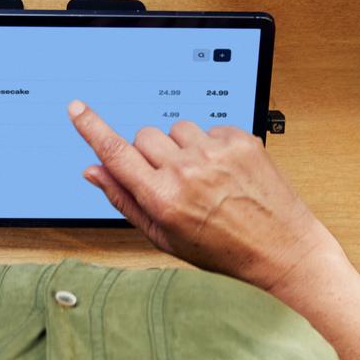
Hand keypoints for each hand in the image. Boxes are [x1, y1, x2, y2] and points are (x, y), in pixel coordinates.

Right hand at [68, 101, 339, 294]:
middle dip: (150, 154)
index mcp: (164, 198)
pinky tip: (225, 172)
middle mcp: (187, 172)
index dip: (92, 128)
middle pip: (145, 136)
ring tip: (204, 177)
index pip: (116, 154)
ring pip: (177, 129)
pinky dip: (212, 146)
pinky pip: (209, 128)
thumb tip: (94, 172)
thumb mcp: (166, 237)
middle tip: (170, 178)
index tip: (77, 109)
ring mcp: (216, 153)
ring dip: (182, 148)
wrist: (281, 248)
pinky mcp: (240, 140)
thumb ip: (125, 200)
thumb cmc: (223, 250)